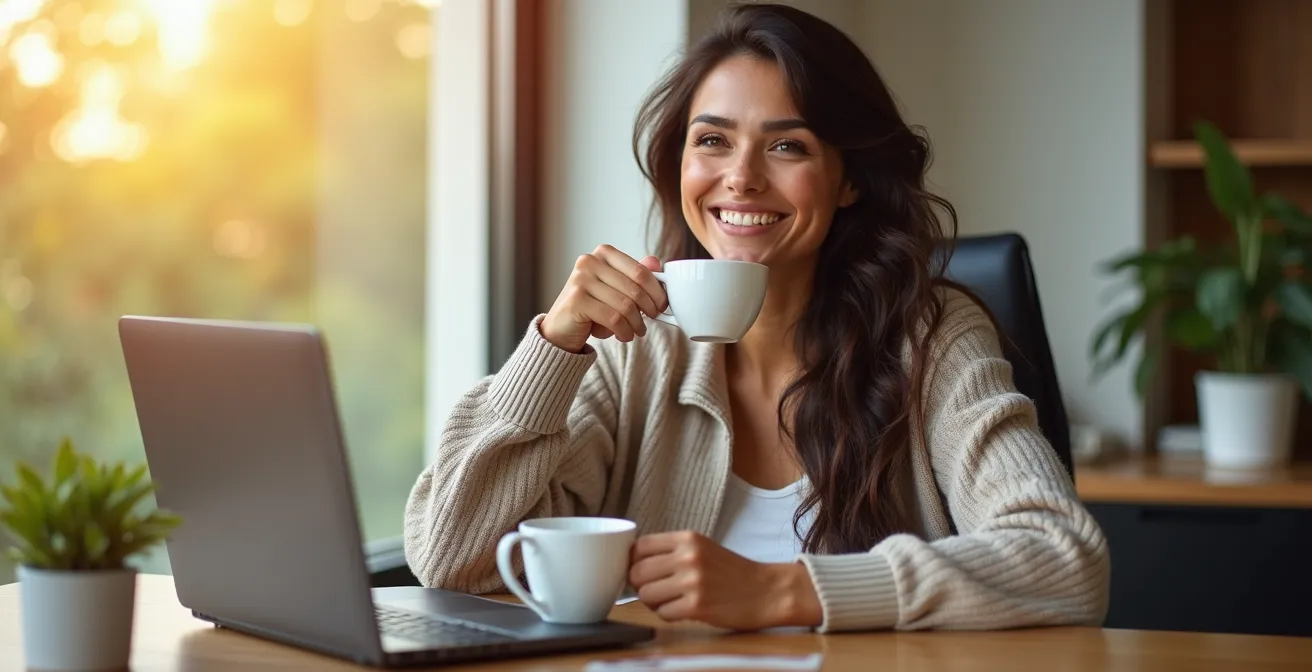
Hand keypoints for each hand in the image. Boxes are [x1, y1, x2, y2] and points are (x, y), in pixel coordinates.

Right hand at [541, 245, 666, 352]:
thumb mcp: (617, 289)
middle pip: (634, 288)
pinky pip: (613, 318)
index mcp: (603, 253)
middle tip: (653, 320)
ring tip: (637, 331)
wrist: (561, 328)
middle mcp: (589, 262)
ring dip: (637, 323)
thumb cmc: (592, 307)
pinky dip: (624, 331)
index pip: (640, 271)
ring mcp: (580, 280)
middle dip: (649, 308)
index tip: (663, 305)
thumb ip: (635, 275)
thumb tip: (656, 262)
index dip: (657, 291)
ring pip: (625, 305)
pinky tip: (624, 336)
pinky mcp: (576, 301)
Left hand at [627, 531, 822, 630]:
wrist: (767, 590)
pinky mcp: (698, 606)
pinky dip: (669, 615)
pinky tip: (684, 610)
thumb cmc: (732, 571)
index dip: (634, 561)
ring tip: (671, 600)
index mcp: (688, 538)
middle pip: (637, 572)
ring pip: (646, 595)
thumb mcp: (702, 548)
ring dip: (654, 602)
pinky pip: (662, 613)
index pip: (639, 546)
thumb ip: (672, 551)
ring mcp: (693, 581)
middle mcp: (688, 556)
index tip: (642, 571)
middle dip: (641, 585)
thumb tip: (633, 562)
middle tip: (656, 589)